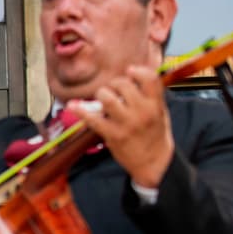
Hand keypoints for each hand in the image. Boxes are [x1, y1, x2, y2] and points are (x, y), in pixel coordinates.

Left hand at [68, 65, 173, 188]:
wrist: (153, 163)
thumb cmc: (155, 135)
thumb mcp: (160, 112)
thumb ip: (150, 95)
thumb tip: (133, 76)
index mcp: (156, 104)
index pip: (150, 78)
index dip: (138, 71)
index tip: (129, 71)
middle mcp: (142, 112)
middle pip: (124, 85)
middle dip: (114, 84)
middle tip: (112, 90)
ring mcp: (126, 123)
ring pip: (107, 98)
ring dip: (101, 94)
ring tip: (102, 98)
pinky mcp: (112, 135)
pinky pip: (93, 119)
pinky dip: (80, 111)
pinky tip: (72, 106)